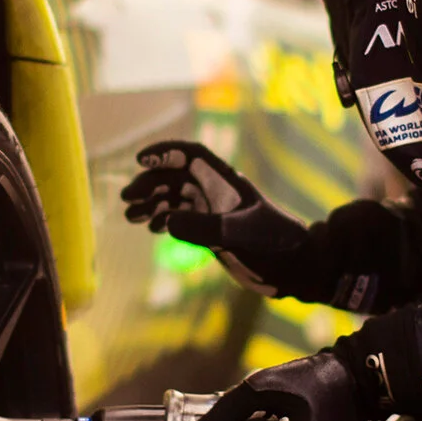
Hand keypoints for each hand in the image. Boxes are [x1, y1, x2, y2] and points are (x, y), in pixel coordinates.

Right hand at [122, 140, 311, 294]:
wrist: (294, 268)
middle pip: (176, 178)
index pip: (191, 156)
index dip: (166, 152)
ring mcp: (214, 212)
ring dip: (152, 204)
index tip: (141, 159)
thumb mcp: (239, 234)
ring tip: (131, 217)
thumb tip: (167, 221)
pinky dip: (164, 221)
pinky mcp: (212, 233)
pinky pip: (181, 220)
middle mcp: (217, 193)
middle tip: (128, 201)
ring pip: (175, 200)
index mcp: (225, 182)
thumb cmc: (274, 244)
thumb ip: (204, 227)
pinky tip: (152, 228)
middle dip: (150, 184)